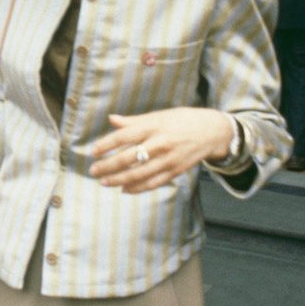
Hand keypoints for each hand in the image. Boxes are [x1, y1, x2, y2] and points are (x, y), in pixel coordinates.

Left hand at [89, 108, 231, 193]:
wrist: (212, 131)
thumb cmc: (182, 120)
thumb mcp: (159, 116)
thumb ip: (134, 121)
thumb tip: (112, 119)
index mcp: (154, 126)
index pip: (124, 136)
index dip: (107, 144)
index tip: (93, 151)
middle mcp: (160, 143)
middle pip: (129, 158)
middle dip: (109, 166)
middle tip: (94, 171)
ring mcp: (168, 159)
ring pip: (139, 174)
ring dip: (119, 180)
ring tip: (104, 182)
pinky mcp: (175, 171)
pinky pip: (153, 183)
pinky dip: (137, 188)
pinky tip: (124, 189)